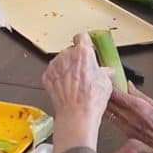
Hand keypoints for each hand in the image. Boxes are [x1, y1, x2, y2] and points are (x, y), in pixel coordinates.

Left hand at [42, 33, 111, 152]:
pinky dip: (58, 78)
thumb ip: (104, 72)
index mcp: (83, 52)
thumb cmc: (91, 100)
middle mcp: (67, 55)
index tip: (86, 47)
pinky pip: (53, 72)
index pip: (82, 37)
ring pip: (61, 61)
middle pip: (71, 51)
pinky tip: (66, 88)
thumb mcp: (105, 83)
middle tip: (83, 72)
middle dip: (76, 59)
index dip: (85, 42)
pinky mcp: (46, 76)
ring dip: (66, 68)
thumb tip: (106, 72)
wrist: (76, 115)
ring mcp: (55, 66)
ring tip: (75, 83)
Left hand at [106, 84, 152, 152]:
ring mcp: (126, 127)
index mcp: (138, 108)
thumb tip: (129, 86)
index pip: (116, 94)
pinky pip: (114, 121)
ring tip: (104, 96)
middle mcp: (130, 118)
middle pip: (109, 104)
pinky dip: (110, 113)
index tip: (105, 79)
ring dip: (105, 104)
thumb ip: (141, 95)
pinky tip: (110, 109)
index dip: (108, 86)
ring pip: (109, 113)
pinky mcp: (127, 134)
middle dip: (104, 94)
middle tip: (101, 86)